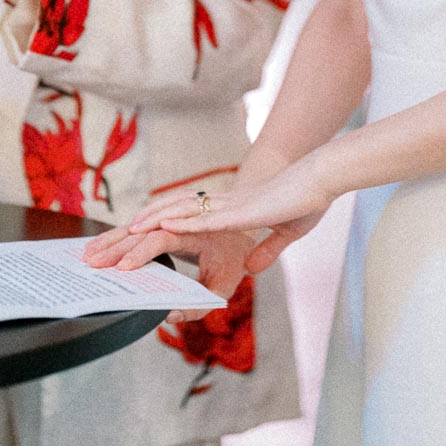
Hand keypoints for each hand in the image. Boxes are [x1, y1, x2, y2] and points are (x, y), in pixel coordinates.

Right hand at [83, 226, 255, 322]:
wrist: (242, 226)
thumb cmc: (232, 258)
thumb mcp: (223, 286)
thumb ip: (199, 305)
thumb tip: (168, 316)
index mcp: (194, 229)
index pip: (162, 238)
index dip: (142, 252)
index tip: (124, 268)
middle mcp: (177, 217)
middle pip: (141, 229)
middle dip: (115, 247)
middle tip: (93, 264)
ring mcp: (167, 214)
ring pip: (134, 224)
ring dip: (110, 239)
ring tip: (87, 254)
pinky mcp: (160, 217)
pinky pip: (135, 224)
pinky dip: (115, 235)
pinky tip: (98, 244)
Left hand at [124, 151, 334, 272]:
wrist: (322, 178)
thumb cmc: (307, 200)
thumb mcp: (285, 233)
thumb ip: (267, 249)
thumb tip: (253, 267)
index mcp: (233, 210)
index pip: (188, 218)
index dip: (163, 224)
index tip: (138, 236)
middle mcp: (225, 205)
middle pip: (177, 214)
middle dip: (147, 225)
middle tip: (123, 235)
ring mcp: (232, 207)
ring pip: (185, 214)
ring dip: (157, 223)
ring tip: (131, 231)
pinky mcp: (243, 211)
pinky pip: (208, 219)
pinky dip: (185, 224)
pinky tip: (165, 227)